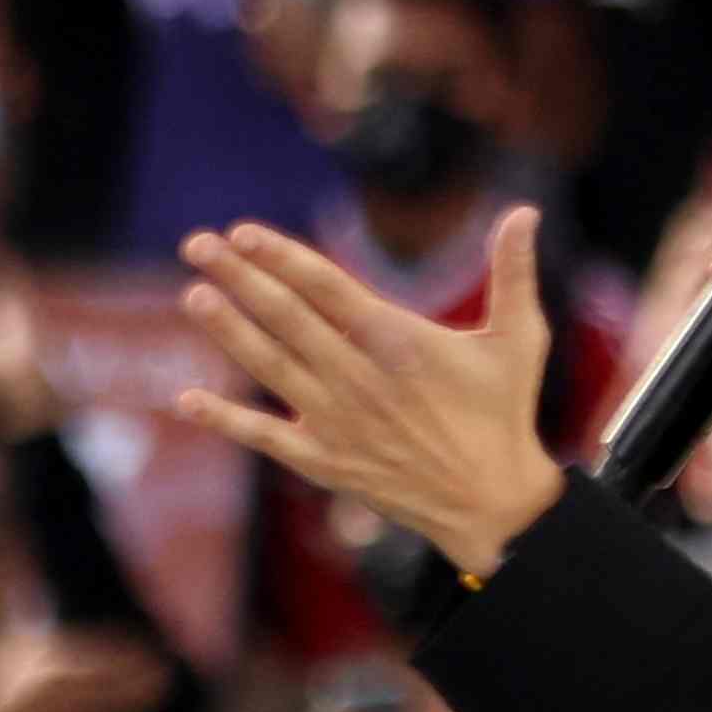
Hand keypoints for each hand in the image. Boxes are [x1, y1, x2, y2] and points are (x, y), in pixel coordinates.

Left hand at [174, 211, 569, 580]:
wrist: (492, 502)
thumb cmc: (505, 413)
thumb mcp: (520, 338)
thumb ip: (515, 272)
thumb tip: (527, 210)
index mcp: (398, 341)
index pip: (327, 287)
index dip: (282, 258)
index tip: (243, 233)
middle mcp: (358, 378)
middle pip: (287, 318)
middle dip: (239, 278)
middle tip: (196, 244)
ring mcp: (336, 421)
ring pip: (271, 367)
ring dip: (227, 331)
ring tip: (192, 294)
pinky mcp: (324, 461)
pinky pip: (265, 436)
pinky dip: (225, 419)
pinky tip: (184, 401)